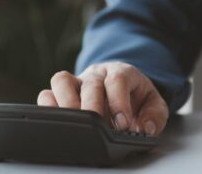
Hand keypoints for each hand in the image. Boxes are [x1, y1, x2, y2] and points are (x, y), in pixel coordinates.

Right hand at [37, 62, 168, 135]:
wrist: (124, 87)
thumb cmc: (137, 97)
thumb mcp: (154, 104)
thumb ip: (155, 116)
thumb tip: (145, 129)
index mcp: (122, 72)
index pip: (117, 80)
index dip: (119, 102)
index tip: (122, 124)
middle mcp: (97, 74)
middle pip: (90, 83)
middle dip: (93, 106)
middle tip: (98, 126)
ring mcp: (77, 81)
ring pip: (61, 80)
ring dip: (66, 103)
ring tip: (75, 123)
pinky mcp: (62, 93)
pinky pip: (47, 94)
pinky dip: (48, 107)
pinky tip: (59, 122)